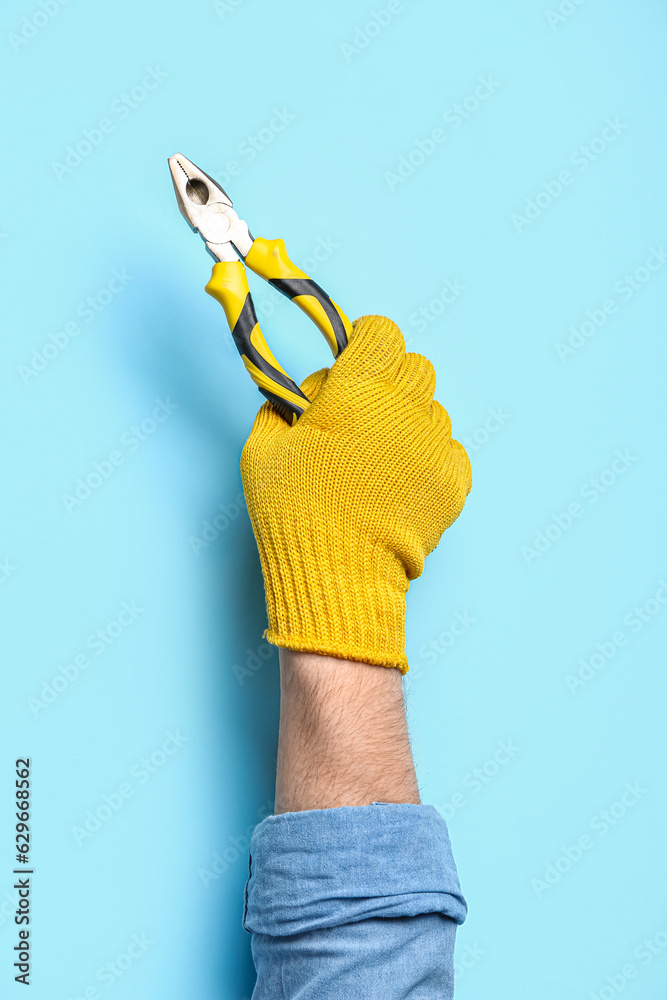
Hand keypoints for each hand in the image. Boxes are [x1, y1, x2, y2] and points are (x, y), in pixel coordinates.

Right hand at [240, 314, 471, 672]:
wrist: (338, 574)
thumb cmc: (294, 511)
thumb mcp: (264, 448)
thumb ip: (286, 403)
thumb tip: (312, 390)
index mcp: (358, 390)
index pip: (382, 332)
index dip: (366, 340)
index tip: (355, 356)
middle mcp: (404, 410)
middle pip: (414, 366)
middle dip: (389, 379)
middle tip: (362, 411)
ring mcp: (434, 446)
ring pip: (432, 409)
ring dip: (408, 420)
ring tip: (378, 457)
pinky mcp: (453, 481)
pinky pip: (448, 449)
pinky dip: (426, 457)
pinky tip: (399, 482)